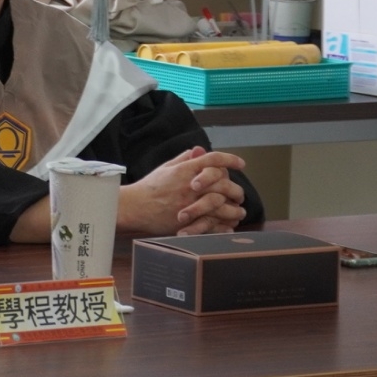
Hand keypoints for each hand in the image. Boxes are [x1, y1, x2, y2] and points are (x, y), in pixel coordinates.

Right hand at [117, 146, 249, 236]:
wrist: (135, 207)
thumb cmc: (149, 187)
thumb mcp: (166, 167)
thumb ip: (184, 159)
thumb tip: (199, 150)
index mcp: (185, 170)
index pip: (213, 159)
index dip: (230, 159)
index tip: (241, 164)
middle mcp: (190, 186)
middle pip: (223, 183)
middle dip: (236, 189)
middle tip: (239, 194)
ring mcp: (190, 204)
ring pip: (222, 206)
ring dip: (234, 210)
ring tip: (239, 211)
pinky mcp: (188, 221)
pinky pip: (213, 224)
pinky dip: (224, 226)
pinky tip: (229, 225)